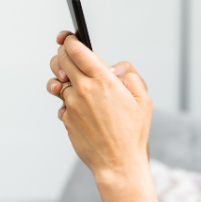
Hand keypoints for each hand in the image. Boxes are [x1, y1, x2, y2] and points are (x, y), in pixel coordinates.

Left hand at [47, 31, 151, 186]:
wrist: (118, 163)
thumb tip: (112, 67)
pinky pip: (62, 104)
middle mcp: (84, 90)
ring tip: (67, 82)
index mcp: (103, 80)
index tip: (67, 38)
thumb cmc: (133, 132)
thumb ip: (129, 74)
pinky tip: (79, 108)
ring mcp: (72, 105)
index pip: (77, 50)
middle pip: (61, 61)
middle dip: (61, 54)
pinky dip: (67, 102)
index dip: (69, 40)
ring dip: (61, 80)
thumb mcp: (142, 98)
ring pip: (58, 84)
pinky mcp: (66, 119)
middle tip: (66, 55)